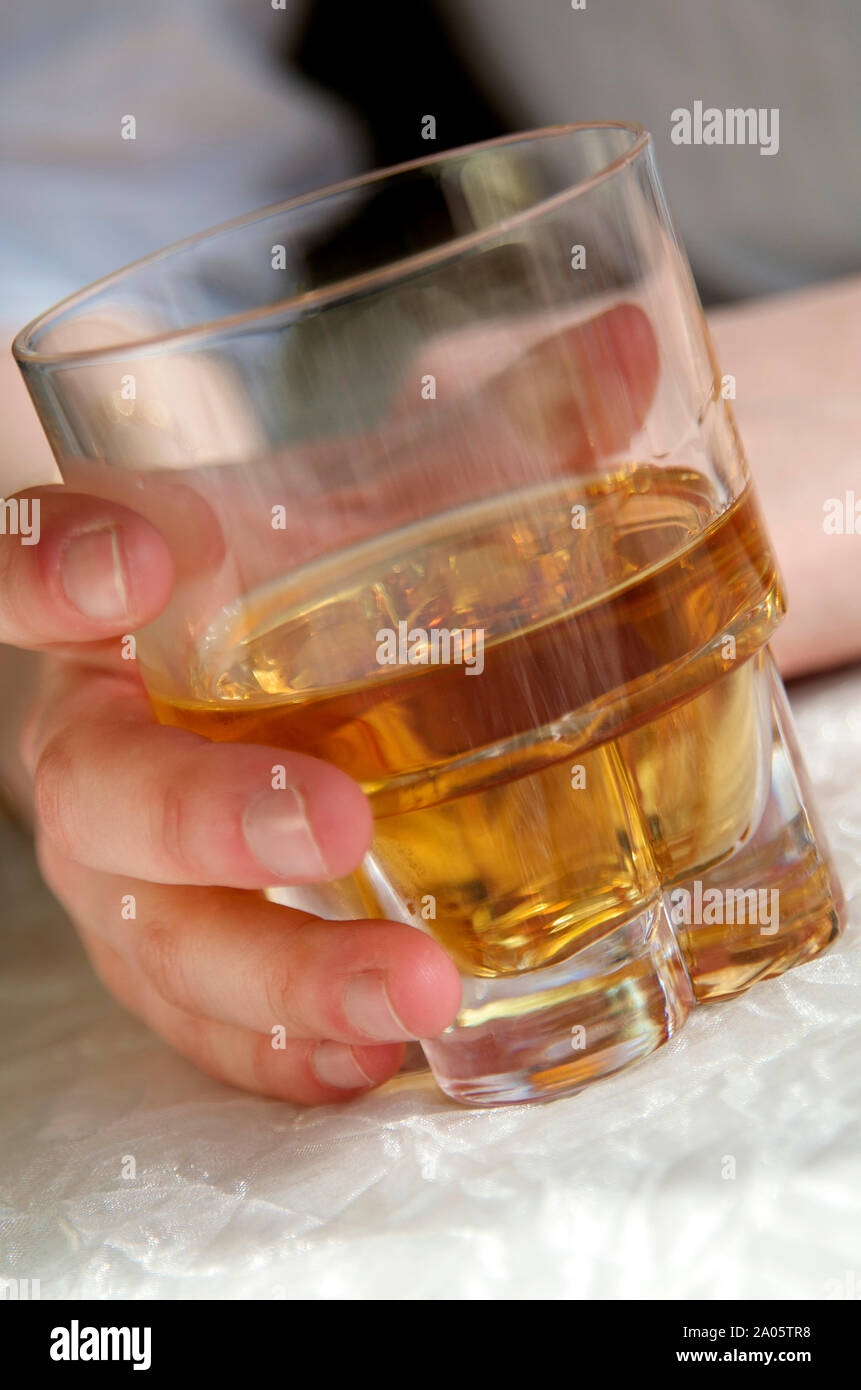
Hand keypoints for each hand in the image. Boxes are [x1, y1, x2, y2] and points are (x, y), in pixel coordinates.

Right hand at [0, 490, 460, 1102]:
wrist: (226, 684)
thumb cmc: (292, 585)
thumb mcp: (363, 505)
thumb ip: (482, 433)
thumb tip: (641, 344)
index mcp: (111, 604)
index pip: (26, 566)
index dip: (51, 563)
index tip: (140, 562)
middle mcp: (95, 742)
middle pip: (96, 789)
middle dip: (203, 812)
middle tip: (332, 822)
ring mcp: (125, 866)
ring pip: (155, 934)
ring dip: (275, 976)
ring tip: (412, 993)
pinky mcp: (173, 952)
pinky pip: (199, 1019)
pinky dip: (280, 1047)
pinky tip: (375, 1059)